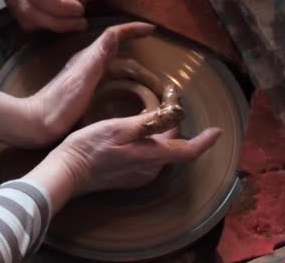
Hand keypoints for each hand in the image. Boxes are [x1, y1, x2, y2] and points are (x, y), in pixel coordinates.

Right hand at [0, 0, 99, 32]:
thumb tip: (75, 3)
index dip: (60, 8)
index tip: (80, 10)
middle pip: (27, 9)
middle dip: (56, 22)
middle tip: (79, 22)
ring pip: (22, 16)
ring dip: (49, 23)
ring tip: (71, 18)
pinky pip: (21, 14)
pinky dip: (41, 20)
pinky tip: (58, 14)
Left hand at [0, 23, 154, 146]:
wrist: (35, 122)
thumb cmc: (59, 106)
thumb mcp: (82, 81)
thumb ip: (97, 58)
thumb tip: (114, 33)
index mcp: (88, 58)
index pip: (113, 35)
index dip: (132, 29)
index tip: (151, 28)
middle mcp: (86, 61)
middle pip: (112, 42)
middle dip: (131, 37)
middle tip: (151, 39)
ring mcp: (84, 73)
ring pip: (109, 56)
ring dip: (126, 51)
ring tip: (144, 57)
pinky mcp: (82, 86)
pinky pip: (106, 70)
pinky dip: (119, 68)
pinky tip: (123, 79)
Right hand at [25, 111, 221, 211]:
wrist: (67, 173)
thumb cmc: (90, 146)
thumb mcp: (118, 128)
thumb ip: (148, 123)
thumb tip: (175, 116)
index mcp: (151, 157)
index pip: (188, 152)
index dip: (205, 141)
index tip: (218, 131)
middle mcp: (150, 171)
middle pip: (172, 149)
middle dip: (173, 129)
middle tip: (165, 105)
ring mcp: (138, 178)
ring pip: (159, 154)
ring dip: (159, 137)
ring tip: (147, 117)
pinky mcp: (128, 180)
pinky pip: (147, 160)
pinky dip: (147, 146)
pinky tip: (133, 135)